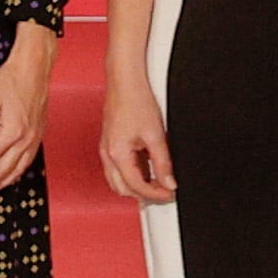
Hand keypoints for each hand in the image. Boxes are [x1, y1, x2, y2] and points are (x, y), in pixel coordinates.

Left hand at [0, 22, 54, 202]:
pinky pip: (26, 162)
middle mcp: (26, 139)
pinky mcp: (38, 136)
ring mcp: (35, 139)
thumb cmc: (10, 80)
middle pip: (3, 171)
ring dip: (0, 185)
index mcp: (13, 131)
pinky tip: (5, 179)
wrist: (34, 68)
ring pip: (16, 171)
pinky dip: (14, 174)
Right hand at [95, 76, 173, 204]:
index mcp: (117, 155)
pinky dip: (132, 174)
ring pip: (118, 180)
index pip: (136, 186)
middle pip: (123, 188)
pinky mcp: (110, 144)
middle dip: (144, 194)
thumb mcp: (156, 136)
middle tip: (165, 191)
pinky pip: (117, 168)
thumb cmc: (136, 102)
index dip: (156, 194)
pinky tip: (147, 168)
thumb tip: (169, 182)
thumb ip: (163, 163)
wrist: (125, 83)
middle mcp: (108, 155)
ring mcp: (106, 150)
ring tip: (157, 182)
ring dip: (136, 185)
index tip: (171, 194)